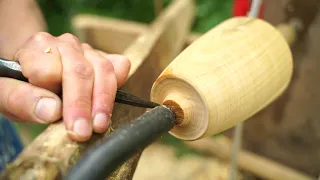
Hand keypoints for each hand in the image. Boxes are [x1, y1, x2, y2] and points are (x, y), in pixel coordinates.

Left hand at [0, 32, 130, 141]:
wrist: (35, 73)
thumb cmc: (21, 85)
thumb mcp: (5, 94)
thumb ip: (20, 99)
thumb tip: (52, 110)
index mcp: (36, 49)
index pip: (48, 70)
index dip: (52, 97)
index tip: (58, 122)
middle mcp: (64, 44)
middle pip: (80, 71)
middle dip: (82, 104)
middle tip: (82, 132)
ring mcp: (87, 50)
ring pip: (103, 69)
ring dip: (104, 100)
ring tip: (100, 125)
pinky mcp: (103, 58)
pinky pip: (118, 66)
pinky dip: (120, 82)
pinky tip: (112, 102)